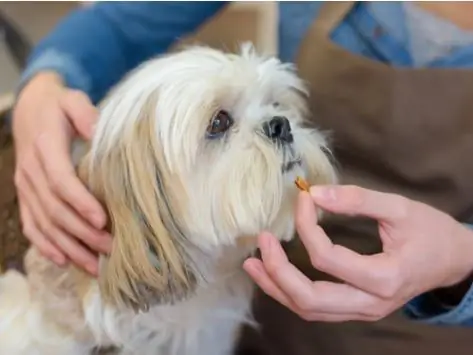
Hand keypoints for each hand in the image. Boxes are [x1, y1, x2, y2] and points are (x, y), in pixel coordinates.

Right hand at [12, 72, 110, 274]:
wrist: (30, 108)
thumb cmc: (59, 106)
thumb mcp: (73, 101)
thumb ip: (85, 114)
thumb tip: (100, 132)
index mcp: (45, 147)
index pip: (61, 180)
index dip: (81, 202)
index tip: (103, 221)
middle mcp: (31, 171)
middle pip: (55, 208)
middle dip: (81, 233)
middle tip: (109, 250)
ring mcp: (25, 186)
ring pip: (44, 223)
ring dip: (68, 246)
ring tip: (94, 266)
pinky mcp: (25, 195)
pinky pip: (30, 224)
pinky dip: (45, 245)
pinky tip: (63, 260)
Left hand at [243, 185, 472, 321]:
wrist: (454, 260)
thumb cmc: (432, 232)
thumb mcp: (399, 208)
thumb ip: (358, 199)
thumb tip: (315, 192)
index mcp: (384, 278)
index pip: (328, 258)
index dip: (307, 226)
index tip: (303, 198)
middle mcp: (370, 304)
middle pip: (310, 299)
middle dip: (279, 271)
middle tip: (263, 242)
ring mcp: (363, 311)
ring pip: (309, 310)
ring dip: (277, 288)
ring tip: (252, 265)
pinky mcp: (357, 308)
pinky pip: (316, 308)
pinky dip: (290, 294)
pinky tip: (273, 276)